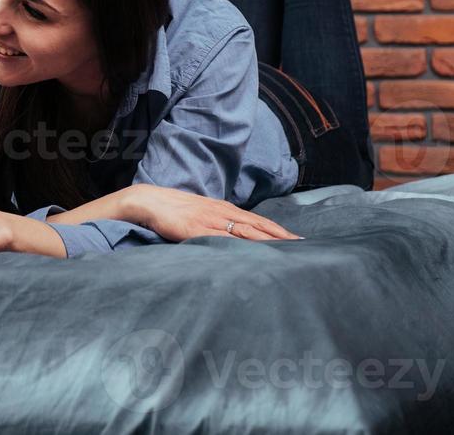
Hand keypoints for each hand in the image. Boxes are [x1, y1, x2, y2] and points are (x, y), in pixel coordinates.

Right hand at [126, 185, 300, 242]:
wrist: (150, 201)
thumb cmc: (173, 210)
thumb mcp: (200, 215)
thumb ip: (216, 224)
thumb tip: (231, 239)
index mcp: (224, 209)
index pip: (257, 221)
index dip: (278, 230)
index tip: (297, 240)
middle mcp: (222, 212)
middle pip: (258, 225)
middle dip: (281, 236)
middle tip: (303, 246)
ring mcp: (211, 221)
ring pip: (246, 231)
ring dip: (268, 240)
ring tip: (287, 249)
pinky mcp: (198, 230)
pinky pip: (223, 239)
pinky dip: (241, 246)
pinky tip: (253, 253)